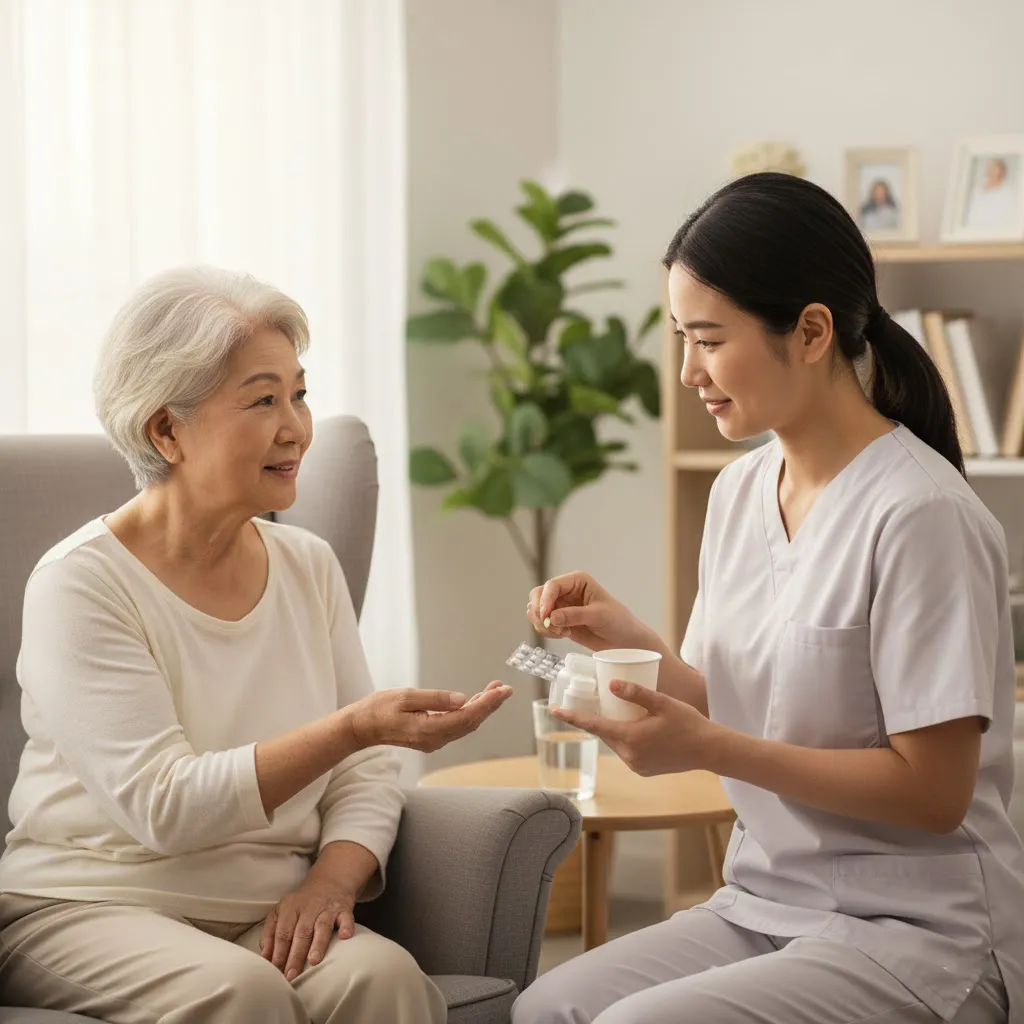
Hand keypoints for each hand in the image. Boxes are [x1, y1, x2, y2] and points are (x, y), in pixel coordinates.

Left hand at [260, 876, 355, 980]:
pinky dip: (346, 926)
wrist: (330, 880)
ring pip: (322, 926)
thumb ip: (270, 933)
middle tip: (291, 975)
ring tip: (314, 961)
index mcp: (290, 908)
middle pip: (300, 933)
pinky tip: (345, 936)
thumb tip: (264, 957)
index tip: (276, 973)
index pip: (282, 933)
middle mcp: (308, 907)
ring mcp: (327, 908)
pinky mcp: (344, 909)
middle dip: (295, 955)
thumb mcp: (282, 911)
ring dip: (318, 943)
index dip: (278, 953)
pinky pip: (346, 917)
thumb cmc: (302, 903)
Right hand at [346, 682, 512, 752]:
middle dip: (490, 705)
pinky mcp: (432, 737)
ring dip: (482, 708)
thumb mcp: (406, 696)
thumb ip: (435, 698)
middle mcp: (435, 739)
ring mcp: (434, 741)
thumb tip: (463, 699)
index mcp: (428, 729)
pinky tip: (476, 700)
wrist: (362, 727)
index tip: (502, 690)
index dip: (488, 703)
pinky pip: (457, 726)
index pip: (467, 717)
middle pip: (470, 723)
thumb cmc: (379, 708)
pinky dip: (470, 712)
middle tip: (505, 688)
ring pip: (465, 725)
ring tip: (495, 690)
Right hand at [527, 571, 656, 651]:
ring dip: (542, 623)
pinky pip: (541, 623)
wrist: (625, 640)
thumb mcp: (599, 616)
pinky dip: (546, 631)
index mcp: (577, 581)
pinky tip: (562, 635)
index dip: (545, 600)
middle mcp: (566, 591)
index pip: (552, 585)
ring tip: (561, 632)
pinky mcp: (559, 620)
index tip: (546, 616)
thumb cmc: (618, 622)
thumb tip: (552, 618)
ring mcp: (561, 606)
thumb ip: (575, 615)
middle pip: (538, 595)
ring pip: (535, 609)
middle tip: (551, 627)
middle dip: (540, 612)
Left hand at [552, 679, 713, 775]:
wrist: (710, 750)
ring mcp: (636, 766)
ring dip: (616, 729)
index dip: (572, 717)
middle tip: (599, 701)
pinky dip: (627, 739)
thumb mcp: (662, 703)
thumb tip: (609, 685)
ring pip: (617, 742)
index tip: (554, 710)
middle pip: (605, 733)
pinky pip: (628, 752)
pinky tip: (638, 729)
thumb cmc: (688, 723)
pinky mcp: (644, 770)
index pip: (594, 725)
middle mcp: (629, 755)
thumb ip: (635, 693)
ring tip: (624, 714)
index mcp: (630, 738)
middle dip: (599, 719)